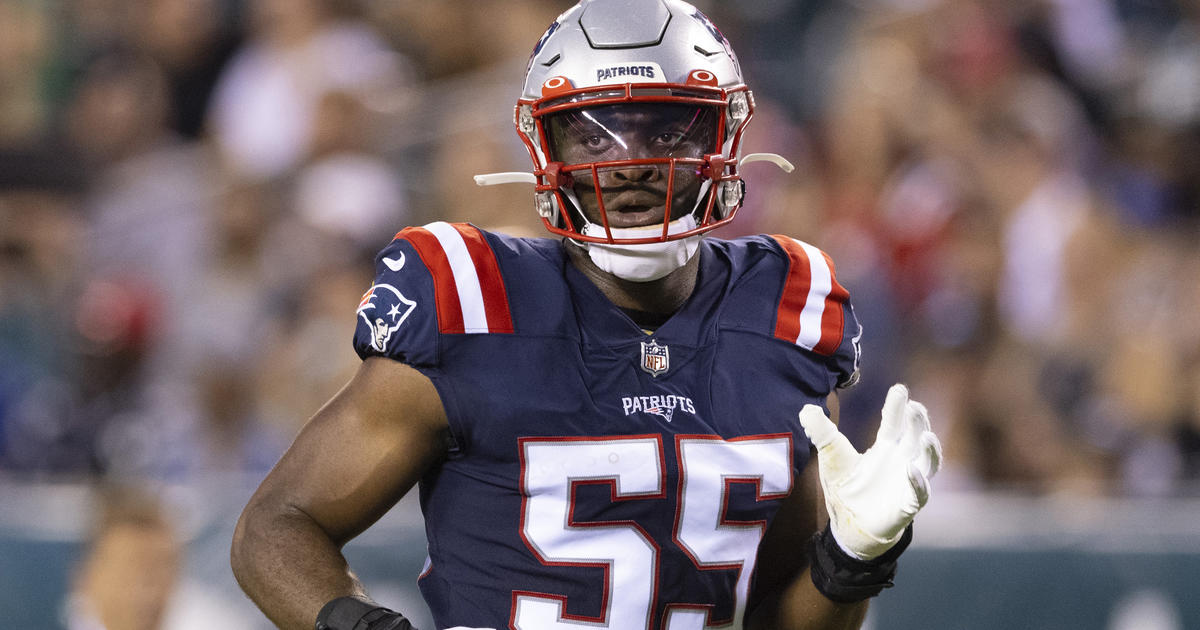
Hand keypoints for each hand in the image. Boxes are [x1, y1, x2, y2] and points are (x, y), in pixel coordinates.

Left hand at [798, 384, 941, 559]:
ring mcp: (908, 483)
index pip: (894, 422)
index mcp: (886, 447)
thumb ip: (821, 432)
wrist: (849, 526)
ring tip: (926, 436)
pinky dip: (918, 482)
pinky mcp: (908, 505)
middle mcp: (902, 461)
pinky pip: (919, 494)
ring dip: (930, 449)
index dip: (897, 406)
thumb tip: (806, 409)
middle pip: (916, 436)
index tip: (900, 389)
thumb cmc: (846, 487)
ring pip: (929, 462)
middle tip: (914, 406)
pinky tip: (911, 470)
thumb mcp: (831, 456)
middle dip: (918, 421)